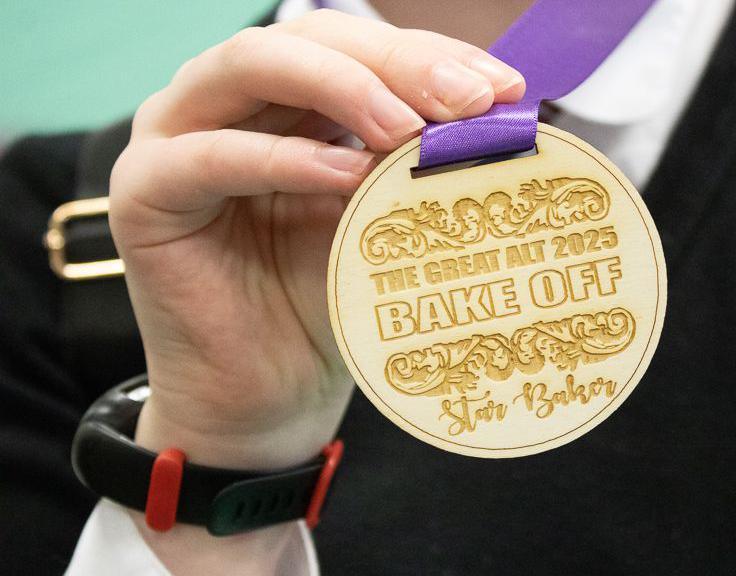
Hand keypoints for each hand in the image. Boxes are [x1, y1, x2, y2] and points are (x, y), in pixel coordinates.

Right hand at [108, 11, 522, 572]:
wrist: (271, 399)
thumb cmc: (330, 306)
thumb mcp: (387, 219)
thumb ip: (420, 161)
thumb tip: (508, 116)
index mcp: (288, 101)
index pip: (362, 46)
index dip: (431, 56)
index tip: (504, 89)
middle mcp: (229, 103)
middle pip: (312, 38)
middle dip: (397, 63)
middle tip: (466, 102)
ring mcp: (177, 139)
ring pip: (253, 65)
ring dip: (343, 87)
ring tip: (409, 130)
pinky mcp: (145, 194)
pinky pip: (211, 156)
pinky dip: (283, 158)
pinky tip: (347, 175)